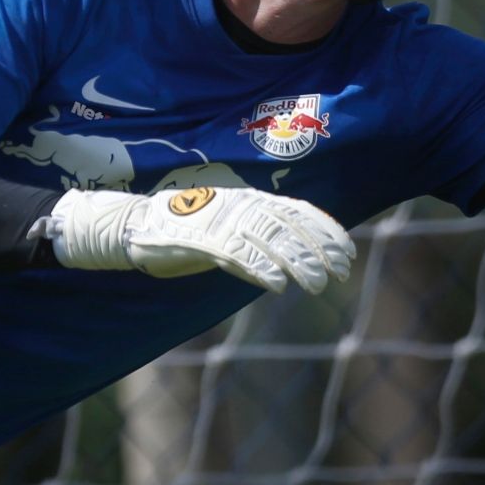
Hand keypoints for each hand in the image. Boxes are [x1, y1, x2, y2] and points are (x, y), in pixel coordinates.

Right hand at [36, 186, 354, 293]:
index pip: (298, 210)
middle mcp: (240, 206)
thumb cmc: (184, 231)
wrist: (135, 227)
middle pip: (291, 226)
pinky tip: (278, 285)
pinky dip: (260, 268)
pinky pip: (236, 254)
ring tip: (317, 284)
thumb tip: (292, 252)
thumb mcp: (228, 227)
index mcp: (249, 200)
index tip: (348, 251)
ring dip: (297, 262)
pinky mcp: (201, 240)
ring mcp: (221, 221)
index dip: (326, 230)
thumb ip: (258, 234)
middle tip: (341, 273)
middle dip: (320, 249)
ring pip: (270, 240)